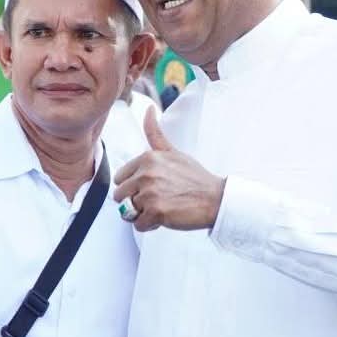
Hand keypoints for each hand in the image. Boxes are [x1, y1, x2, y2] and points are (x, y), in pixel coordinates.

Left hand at [113, 108, 225, 232]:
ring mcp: (150, 192)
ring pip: (128, 211)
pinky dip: (150, 226)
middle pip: (120, 195)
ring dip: (142, 214)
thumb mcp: (173, 152)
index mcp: (147, 158)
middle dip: (135, 201)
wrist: (215, 199)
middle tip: (157, 200)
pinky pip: (139, 225)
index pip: (120, 178)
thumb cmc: (195, 178)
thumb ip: (155, 134)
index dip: (134, 186)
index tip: (153, 187)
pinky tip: (165, 217)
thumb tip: (148, 109)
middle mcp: (146, 173)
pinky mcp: (156, 211)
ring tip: (161, 208)